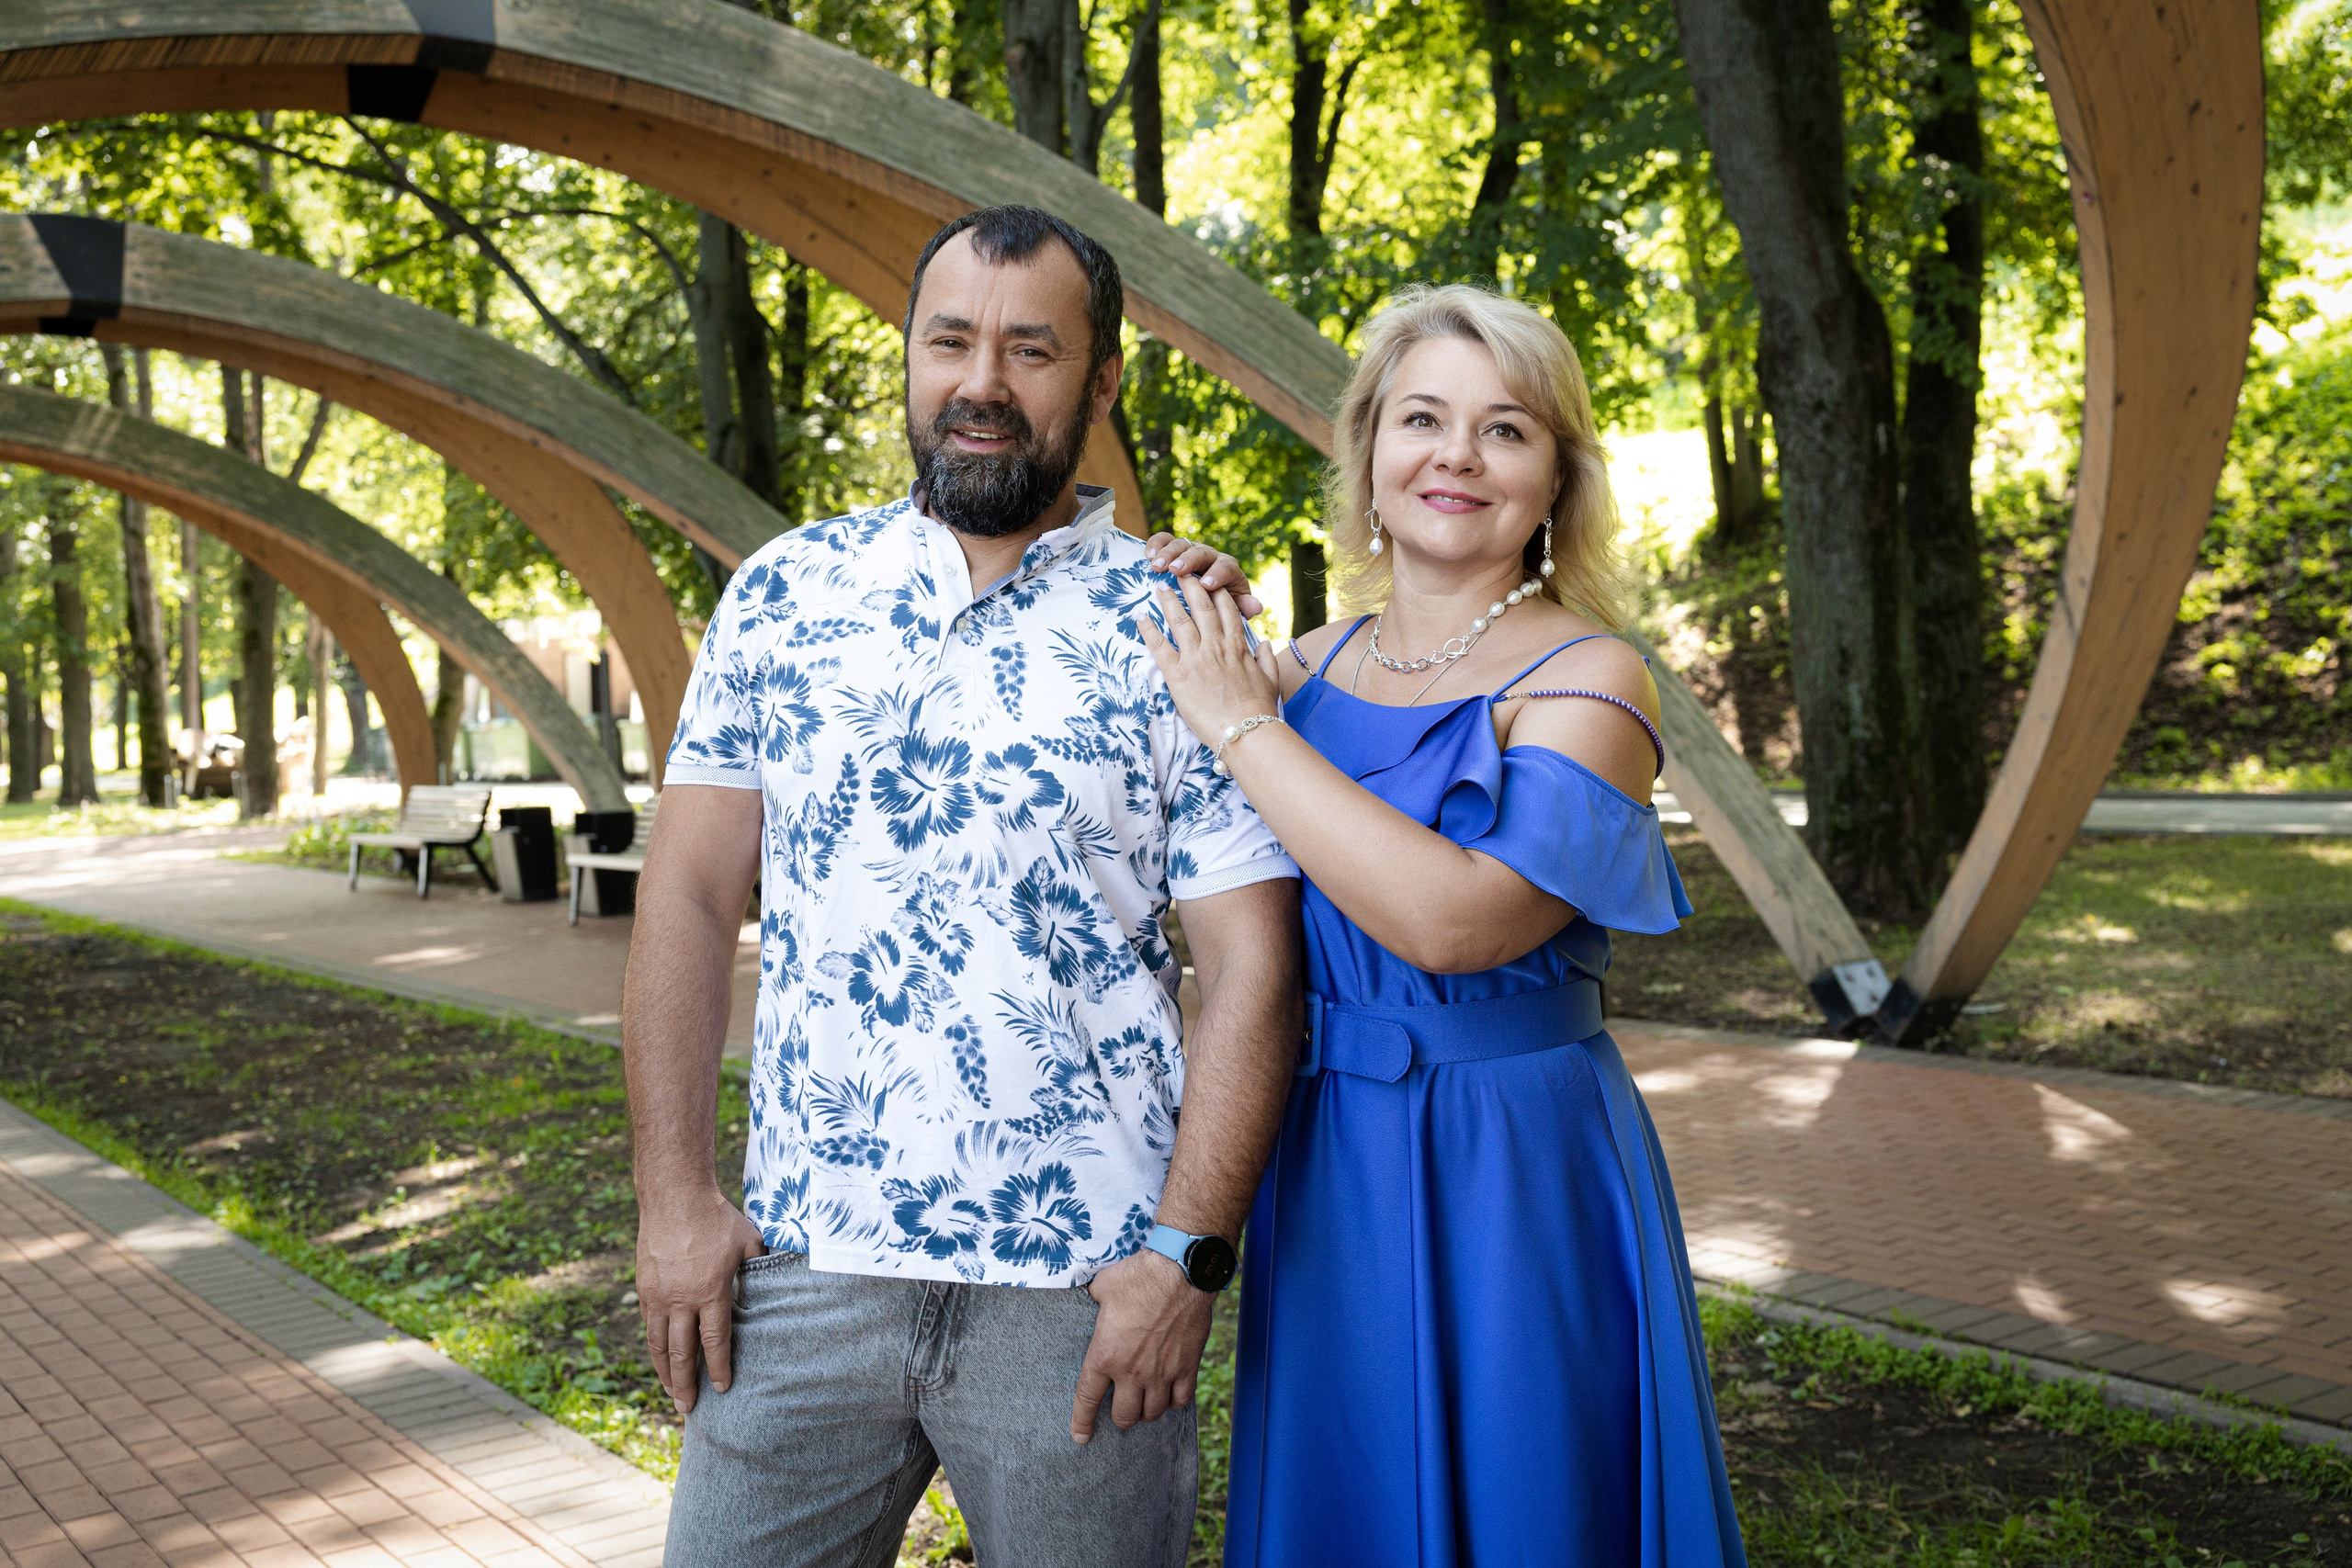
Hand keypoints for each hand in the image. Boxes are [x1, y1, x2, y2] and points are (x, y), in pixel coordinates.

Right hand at [635, 1185, 766, 1412]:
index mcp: (711, 1291)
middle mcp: (681, 1299)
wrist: (674, 1196)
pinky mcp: (644, 1288)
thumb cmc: (717, 1218)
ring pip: (659, 1345)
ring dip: (665, 1373)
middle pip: (682, 1353)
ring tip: (672, 1393)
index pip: (715, 1341)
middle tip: (689, 1408)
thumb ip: (759, 1269)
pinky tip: (661, 1358)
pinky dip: (654, 1346)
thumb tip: (776, 1285)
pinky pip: (649, 1325)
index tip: (722, 1389)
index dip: (719, 1368)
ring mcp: (658, 1295)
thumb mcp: (749, 1241)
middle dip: (686, 1384)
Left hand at [1071, 1248, 1214, 1441]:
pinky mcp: (1187, 1367)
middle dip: (1119, 1417)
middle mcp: (1132, 1371)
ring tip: (1144, 1402)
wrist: (1180, 1272)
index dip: (1082, 1422)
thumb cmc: (1138, 1276)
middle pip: (1124, 1416)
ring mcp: (1162, 1372)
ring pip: (1153, 1413)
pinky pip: (1181, 1400)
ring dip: (1146, 1411)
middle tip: (1120, 1407)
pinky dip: (1173, 1402)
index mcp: (1105, 1354)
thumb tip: (1091, 1299)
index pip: (1087, 1398)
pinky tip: (1169, 1394)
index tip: (1081, 1437)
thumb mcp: (1102, 1287)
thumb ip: (1093, 1302)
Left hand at [1138, 573, 1281, 750]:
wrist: (1246, 732)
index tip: (1208, 580)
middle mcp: (1216, 646)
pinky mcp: (1178, 675)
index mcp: (1237, 646)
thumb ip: (1266, 657)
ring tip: (1159, 586)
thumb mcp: (1269, 680)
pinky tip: (1140, 616)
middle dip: (1190, 585)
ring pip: (1179, 620)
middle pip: (1201, 607)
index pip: (1226, 609)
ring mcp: (1196, 658)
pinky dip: (1148, 629)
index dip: (1216, 591)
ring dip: (1168, 600)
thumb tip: (1264, 642)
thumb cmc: (1260, 710)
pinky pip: (1159, 646)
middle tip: (1180, 570)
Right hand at [1144, 531, 1264, 619]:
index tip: (1207, 584)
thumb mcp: (1234, 610)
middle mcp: (1210, 556)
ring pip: (1182, 544)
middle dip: (1189, 560)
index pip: (1226, 567)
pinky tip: (1147, 555)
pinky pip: (1164, 540)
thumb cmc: (1220, 606)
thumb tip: (1255, 607)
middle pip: (1201, 552)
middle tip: (1175, 570)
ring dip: (1168, 553)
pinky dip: (1156, 544)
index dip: (1217, 573)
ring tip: (1156, 566)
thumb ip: (1244, 607)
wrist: (1205, 598)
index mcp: (1228, 569)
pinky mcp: (1173, 549)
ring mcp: (1191, 550)